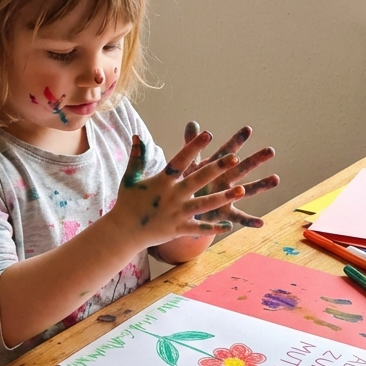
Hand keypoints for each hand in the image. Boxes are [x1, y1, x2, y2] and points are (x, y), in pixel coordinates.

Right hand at [110, 132, 245, 246]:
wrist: (123, 232)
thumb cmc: (128, 203)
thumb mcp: (131, 179)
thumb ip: (137, 158)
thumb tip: (136, 136)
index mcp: (161, 181)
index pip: (180, 160)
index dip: (193, 147)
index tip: (207, 134)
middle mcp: (172, 196)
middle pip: (198, 179)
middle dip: (216, 169)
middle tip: (235, 158)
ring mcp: (177, 213)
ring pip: (204, 204)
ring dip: (223, 198)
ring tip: (242, 191)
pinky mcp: (179, 229)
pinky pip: (199, 229)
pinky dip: (214, 228)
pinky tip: (229, 225)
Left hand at [180, 122, 279, 227]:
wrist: (185, 209)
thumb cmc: (189, 184)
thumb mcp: (189, 165)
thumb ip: (191, 145)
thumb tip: (193, 123)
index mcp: (216, 168)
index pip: (227, 152)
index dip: (236, 141)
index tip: (247, 129)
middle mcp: (226, 180)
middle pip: (242, 168)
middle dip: (255, 159)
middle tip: (270, 151)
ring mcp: (228, 197)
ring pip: (247, 190)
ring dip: (261, 185)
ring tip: (275, 179)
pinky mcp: (225, 213)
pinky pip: (238, 217)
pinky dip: (249, 221)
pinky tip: (261, 223)